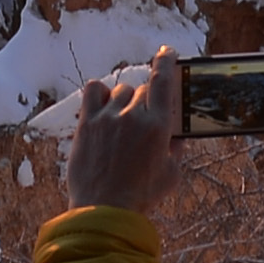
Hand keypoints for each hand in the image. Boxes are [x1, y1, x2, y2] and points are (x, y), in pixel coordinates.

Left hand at [61, 57, 181, 215]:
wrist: (104, 210)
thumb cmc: (140, 196)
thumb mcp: (170, 174)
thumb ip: (175, 149)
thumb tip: (176, 136)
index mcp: (158, 126)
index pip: (163, 81)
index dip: (166, 62)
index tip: (167, 52)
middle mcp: (132, 115)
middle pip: (142, 90)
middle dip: (145, 103)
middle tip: (142, 124)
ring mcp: (107, 117)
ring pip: (120, 91)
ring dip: (125, 101)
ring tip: (122, 123)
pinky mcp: (87, 123)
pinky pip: (93, 91)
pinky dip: (100, 94)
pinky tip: (103, 107)